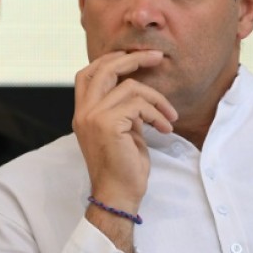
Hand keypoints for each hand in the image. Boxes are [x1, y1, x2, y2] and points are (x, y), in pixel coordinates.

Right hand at [73, 51, 177, 247]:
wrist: (118, 194)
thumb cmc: (124, 166)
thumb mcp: (122, 130)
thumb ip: (122, 107)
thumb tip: (137, 87)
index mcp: (83, 112)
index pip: (88, 73)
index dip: (110, 60)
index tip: (135, 57)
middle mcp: (83, 111)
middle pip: (104, 68)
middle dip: (134, 59)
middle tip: (157, 57)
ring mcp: (92, 116)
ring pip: (130, 87)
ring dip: (157, 99)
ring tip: (169, 116)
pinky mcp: (107, 124)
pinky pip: (138, 104)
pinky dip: (157, 114)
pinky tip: (164, 127)